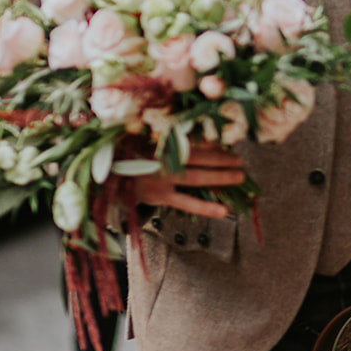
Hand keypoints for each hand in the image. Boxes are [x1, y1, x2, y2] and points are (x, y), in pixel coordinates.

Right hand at [131, 144, 246, 218]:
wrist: (110, 177)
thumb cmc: (136, 157)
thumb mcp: (151, 141)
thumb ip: (176, 140)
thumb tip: (210, 140)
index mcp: (161, 141)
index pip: (192, 140)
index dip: (212, 142)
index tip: (228, 143)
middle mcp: (161, 157)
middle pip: (198, 157)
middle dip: (221, 158)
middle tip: (239, 160)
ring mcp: (160, 178)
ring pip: (196, 178)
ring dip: (220, 177)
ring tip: (238, 177)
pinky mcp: (160, 196)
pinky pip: (186, 203)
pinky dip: (205, 207)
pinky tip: (223, 210)